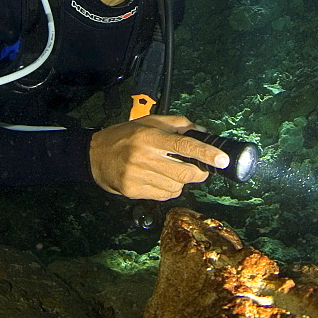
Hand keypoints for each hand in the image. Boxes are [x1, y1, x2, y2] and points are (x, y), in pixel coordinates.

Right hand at [89, 114, 229, 200]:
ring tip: (170, 170)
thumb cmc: (125, 136)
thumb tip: (203, 132)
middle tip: (199, 168)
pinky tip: (159, 179)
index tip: (222, 160)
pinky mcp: (133, 191)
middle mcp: (144, 157)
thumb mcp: (149, 122)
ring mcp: (138, 176)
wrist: (95, 155)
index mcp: (150, 136)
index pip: (184, 145)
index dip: (206, 153)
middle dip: (198, 172)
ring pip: (176, 187)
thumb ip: (178, 124)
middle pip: (185, 172)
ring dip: (181, 181)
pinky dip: (169, 190)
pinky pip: (164, 196)